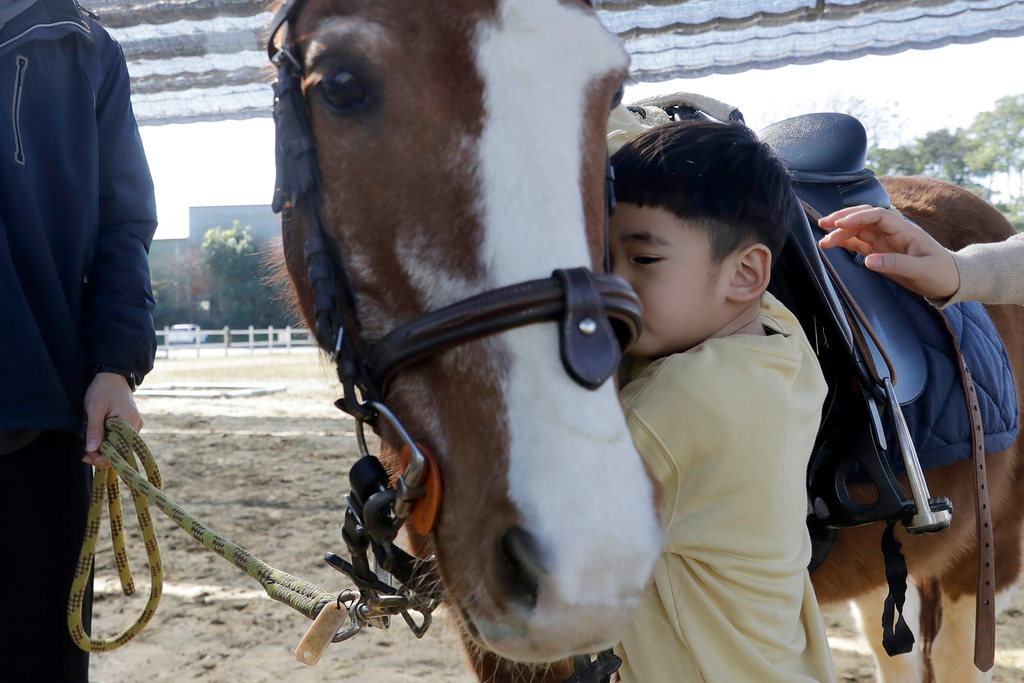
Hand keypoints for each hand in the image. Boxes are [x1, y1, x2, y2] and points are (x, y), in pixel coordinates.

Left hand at [83, 372, 142, 468]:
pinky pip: (120, 440)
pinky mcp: (128, 426)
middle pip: (122, 450)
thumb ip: (94, 429)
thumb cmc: (103, 390)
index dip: (107, 457)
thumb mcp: (95, 408)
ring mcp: (133, 426)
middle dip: (104, 456)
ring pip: (121, 446)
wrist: (113, 376)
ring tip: (88, 450)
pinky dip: (108, 444)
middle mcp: (135, 427)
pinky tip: (97, 444)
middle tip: (85, 456)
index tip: (89, 457)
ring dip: (105, 451)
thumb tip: (92, 449)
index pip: (122, 449)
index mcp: (130, 421)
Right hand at [817, 205, 959, 299]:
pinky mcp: (880, 252)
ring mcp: (885, 241)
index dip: (857, 216)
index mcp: (904, 230)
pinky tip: (832, 246)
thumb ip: (896, 264)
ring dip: (840, 233)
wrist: (950, 280)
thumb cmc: (940, 272)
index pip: (877, 215)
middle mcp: (892, 232)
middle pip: (863, 218)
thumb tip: (869, 260)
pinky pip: (859, 243)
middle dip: (842, 219)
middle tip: (822, 225)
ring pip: (857, 230)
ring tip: (823, 242)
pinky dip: (844, 242)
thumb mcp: (922, 269)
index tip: (839, 224)